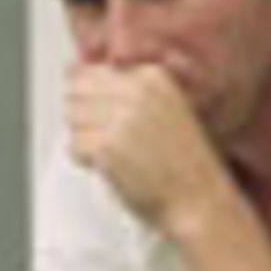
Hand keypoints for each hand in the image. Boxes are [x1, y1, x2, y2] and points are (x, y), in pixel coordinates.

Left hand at [66, 62, 224, 230]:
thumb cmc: (182, 162)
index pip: (93, 71)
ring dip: (86, 138)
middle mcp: (137, 92)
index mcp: (152, 77)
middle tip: (112, 138)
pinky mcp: (107, 147)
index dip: (94, 99)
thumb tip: (72, 71)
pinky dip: (86, 160)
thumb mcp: (164, 107)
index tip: (109, 117)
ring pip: (72, 117)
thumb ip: (124, 88)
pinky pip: (74, 145)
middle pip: (77, 91)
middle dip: (86, 116)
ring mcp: (122, 118)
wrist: (198, 199)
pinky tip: (113, 166)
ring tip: (117, 152)